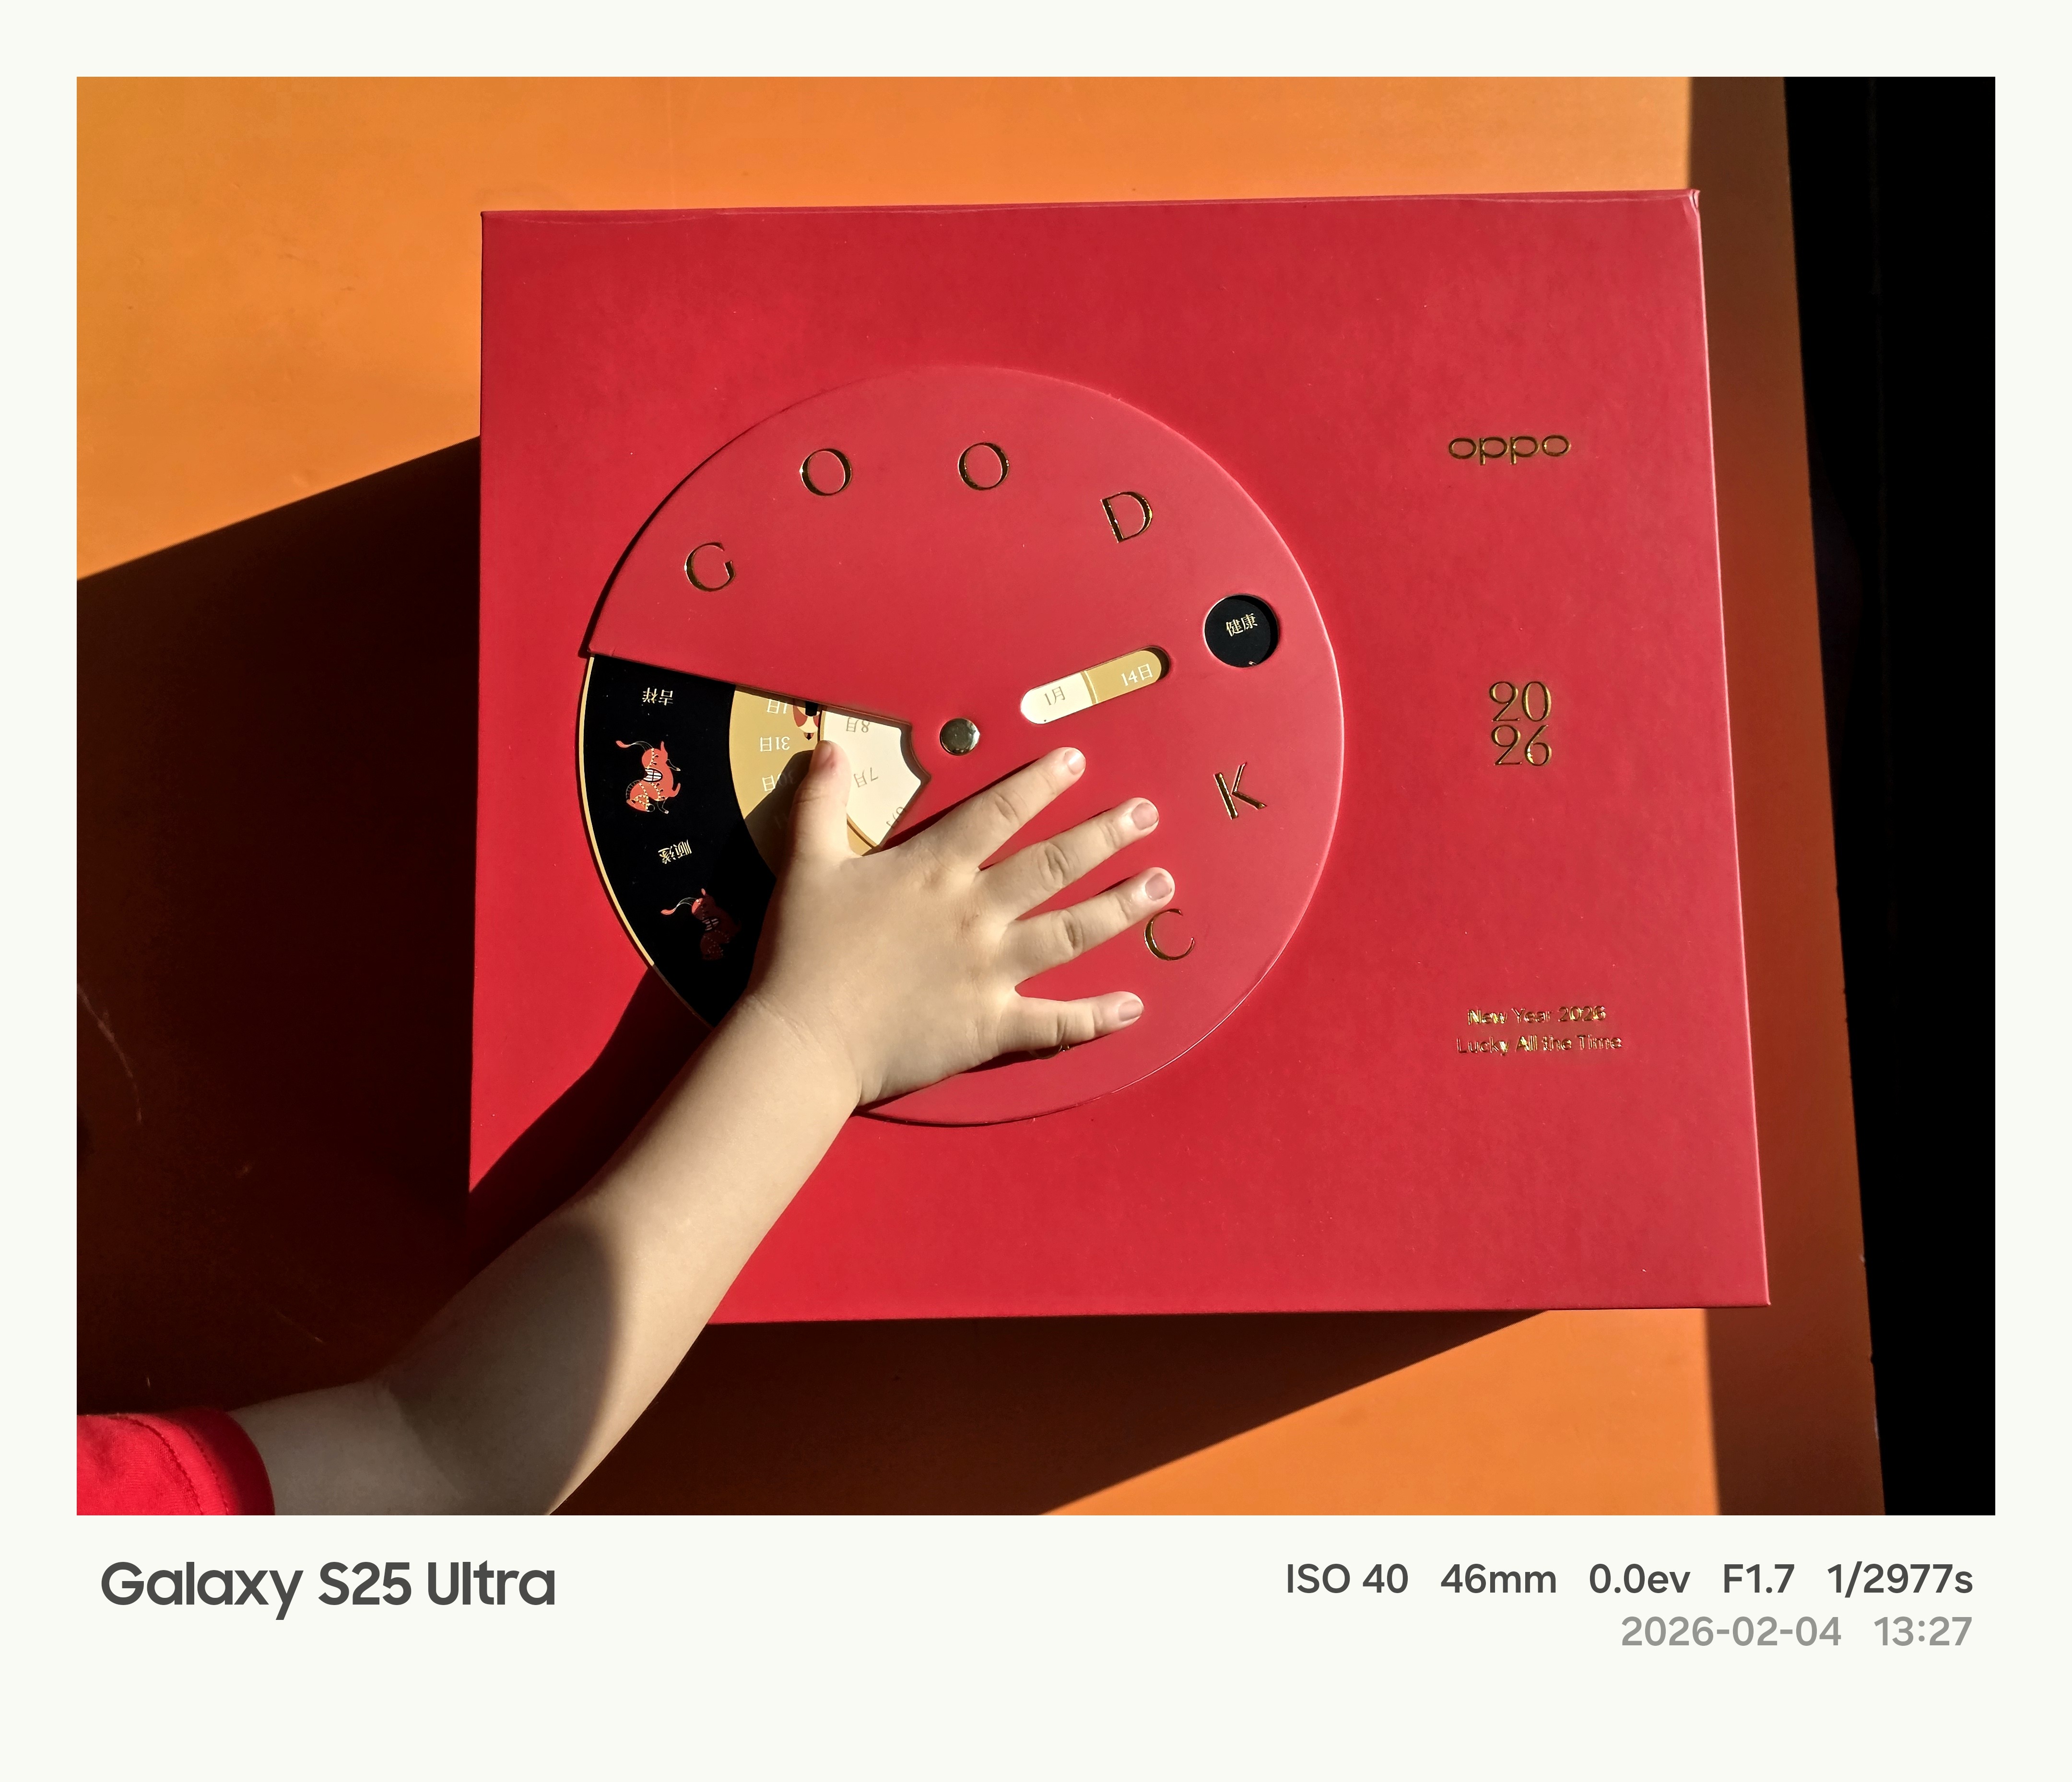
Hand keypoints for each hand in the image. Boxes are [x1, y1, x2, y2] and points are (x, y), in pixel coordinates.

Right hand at [739, 741, 1170, 1106]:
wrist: (801, 1038)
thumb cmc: (801, 954)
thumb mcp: (804, 867)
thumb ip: (817, 805)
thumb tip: (825, 747)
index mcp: (931, 871)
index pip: (997, 813)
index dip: (1040, 783)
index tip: (1077, 761)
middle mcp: (971, 914)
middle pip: (1052, 864)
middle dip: (1105, 835)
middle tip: (1147, 814)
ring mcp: (987, 971)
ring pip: (1070, 933)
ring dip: (1120, 909)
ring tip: (1161, 887)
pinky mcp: (989, 1026)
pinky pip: (1055, 1024)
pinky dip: (1096, 1018)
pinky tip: (1135, 1007)